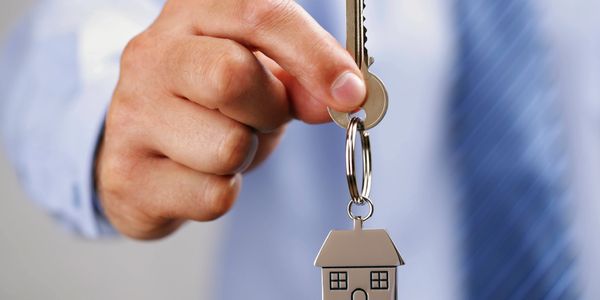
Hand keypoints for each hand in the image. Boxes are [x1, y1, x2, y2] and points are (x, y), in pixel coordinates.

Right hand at [96, 0, 365, 239]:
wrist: (144, 146)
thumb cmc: (211, 102)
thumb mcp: (260, 74)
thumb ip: (302, 77)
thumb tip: (344, 96)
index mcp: (191, 14)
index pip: (258, 14)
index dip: (314, 55)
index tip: (351, 93)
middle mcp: (151, 56)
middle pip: (231, 76)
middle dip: (268, 109)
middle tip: (262, 117)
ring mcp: (131, 115)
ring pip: (228, 146)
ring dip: (245, 155)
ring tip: (222, 144)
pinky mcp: (127, 175)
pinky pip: (214, 196)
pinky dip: (224, 192)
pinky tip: (199, 175)